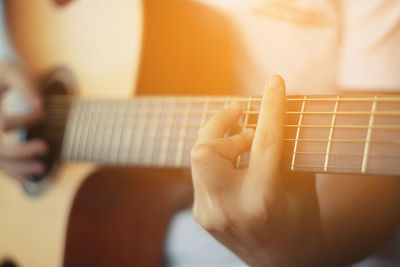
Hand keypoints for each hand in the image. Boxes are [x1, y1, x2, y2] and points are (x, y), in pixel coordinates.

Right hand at [0, 62, 46, 180]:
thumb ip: (26, 85)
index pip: (2, 124)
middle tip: (46, 147)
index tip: (43, 111)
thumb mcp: (14, 71)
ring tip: (43, 168)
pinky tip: (28, 178)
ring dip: (19, 167)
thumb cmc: (4, 72)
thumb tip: (40, 106)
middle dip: (21, 152)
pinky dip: (12, 172)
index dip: (25, 121)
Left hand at [191, 75, 322, 266]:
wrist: (284, 264)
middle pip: (205, 150)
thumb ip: (290, 147)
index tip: (275, 81)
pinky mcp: (201, 215)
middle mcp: (230, 207)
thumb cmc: (302, 222)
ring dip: (220, 141)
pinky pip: (201, 173)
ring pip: (198, 158)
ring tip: (243, 143)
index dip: (272, 106)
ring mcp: (210, 214)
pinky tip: (234, 162)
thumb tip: (277, 111)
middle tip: (242, 116)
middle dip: (221, 124)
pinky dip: (218, 160)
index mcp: (264, 199)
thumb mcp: (302, 184)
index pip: (267, 142)